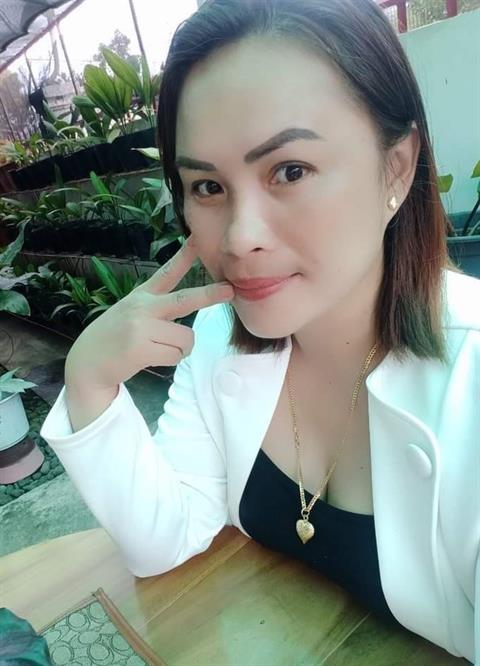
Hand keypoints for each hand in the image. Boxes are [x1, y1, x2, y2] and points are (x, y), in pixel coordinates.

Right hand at [64, 237, 233, 390]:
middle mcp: (142, 307)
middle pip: (184, 300)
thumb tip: (188, 312)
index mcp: (142, 296)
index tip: (197, 239)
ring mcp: (140, 327)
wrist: (87, 362)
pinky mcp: (140, 349)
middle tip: (229, 290)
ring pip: (186, 338)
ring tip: (158, 349)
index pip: (167, 272)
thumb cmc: (116, 337)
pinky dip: (170, 360)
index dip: (184, 256)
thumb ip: (157, 308)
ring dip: (180, 348)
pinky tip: (151, 358)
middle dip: (209, 295)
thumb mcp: (132, 312)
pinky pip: (176, 355)